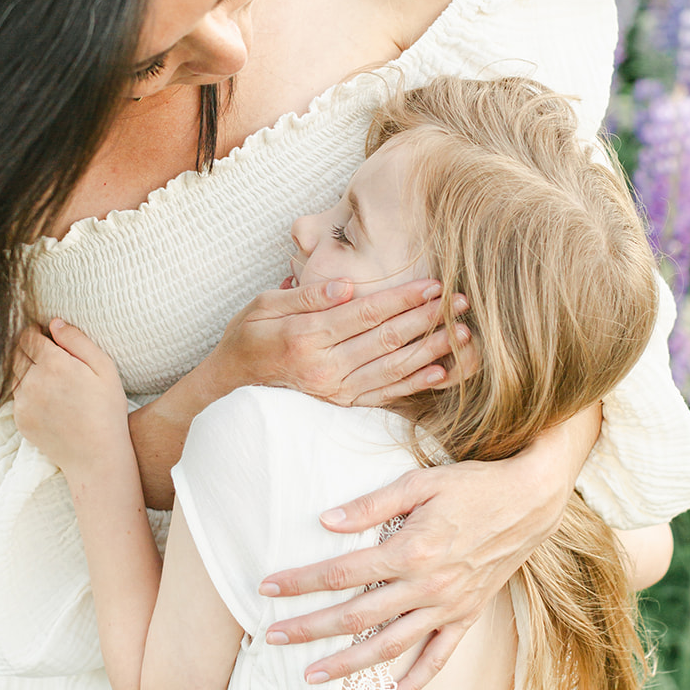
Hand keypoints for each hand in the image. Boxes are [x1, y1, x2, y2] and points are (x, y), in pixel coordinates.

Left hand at [12, 320, 126, 476]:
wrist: (96, 456)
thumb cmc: (106, 410)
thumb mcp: (104, 367)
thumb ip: (77, 340)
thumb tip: (54, 323)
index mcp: (53, 363)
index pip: (28, 336)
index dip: (35, 331)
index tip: (44, 333)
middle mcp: (32, 380)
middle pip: (17, 353)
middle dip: (29, 348)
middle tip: (47, 354)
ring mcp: (23, 402)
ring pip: (15, 374)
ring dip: (27, 370)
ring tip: (51, 379)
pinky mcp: (20, 419)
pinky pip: (17, 397)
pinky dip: (28, 392)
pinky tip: (49, 400)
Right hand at [210, 278, 474, 406]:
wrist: (227, 388)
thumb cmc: (246, 338)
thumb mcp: (263, 305)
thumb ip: (307, 296)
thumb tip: (348, 286)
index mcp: (306, 337)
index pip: (365, 314)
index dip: (402, 298)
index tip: (433, 284)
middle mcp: (325, 368)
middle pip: (386, 340)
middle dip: (427, 319)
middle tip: (462, 302)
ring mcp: (335, 391)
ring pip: (393, 369)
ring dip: (431, 350)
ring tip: (462, 333)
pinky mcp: (340, 405)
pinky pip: (384, 395)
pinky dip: (414, 383)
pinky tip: (440, 370)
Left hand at [258, 442, 580, 689]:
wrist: (530, 501)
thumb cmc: (471, 485)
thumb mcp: (419, 482)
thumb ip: (370, 505)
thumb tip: (325, 521)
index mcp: (411, 550)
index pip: (341, 572)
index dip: (301, 582)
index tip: (267, 588)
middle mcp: (427, 586)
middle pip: (356, 615)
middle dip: (310, 628)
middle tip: (271, 637)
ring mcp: (448, 607)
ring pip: (389, 646)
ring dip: (348, 664)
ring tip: (311, 677)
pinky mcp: (466, 617)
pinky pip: (436, 660)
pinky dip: (411, 686)